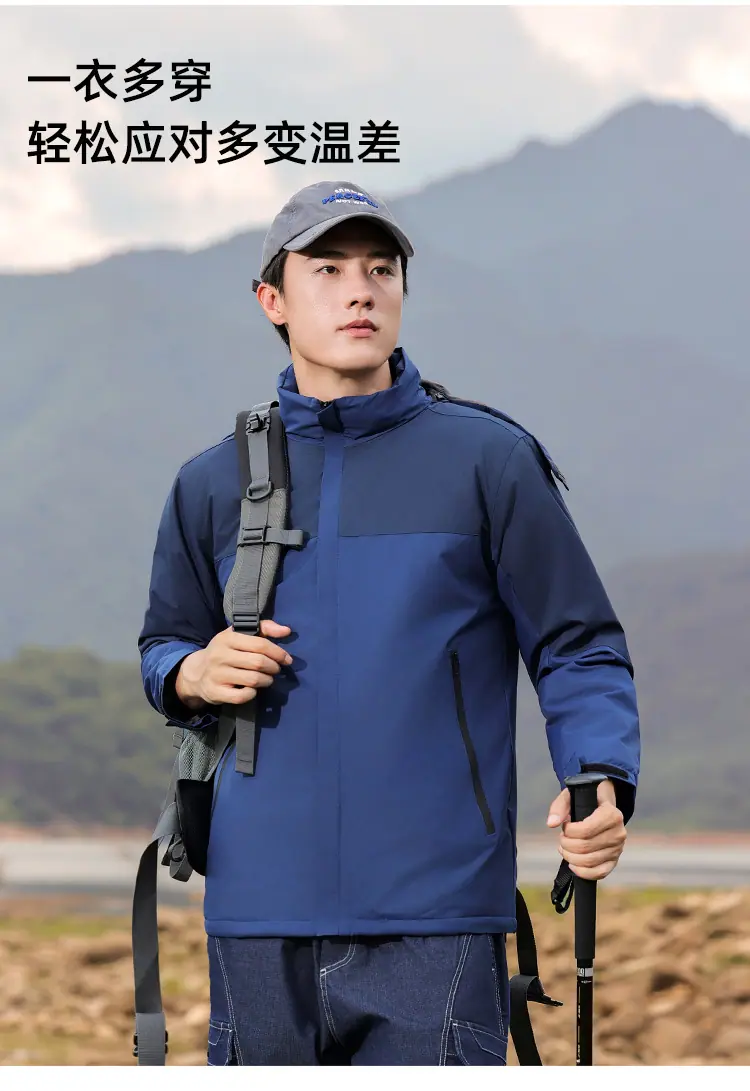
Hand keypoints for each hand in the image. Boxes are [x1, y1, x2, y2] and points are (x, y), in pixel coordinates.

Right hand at [175, 620, 292, 708]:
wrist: (196, 673)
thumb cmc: (224, 652)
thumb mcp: (238, 635)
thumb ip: (263, 628)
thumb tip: (286, 631)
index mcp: (227, 638)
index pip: (260, 644)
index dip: (278, 652)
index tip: (286, 659)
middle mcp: (220, 655)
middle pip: (258, 663)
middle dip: (273, 667)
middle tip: (276, 669)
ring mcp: (217, 675)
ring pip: (253, 680)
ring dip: (266, 680)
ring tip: (267, 679)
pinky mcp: (215, 693)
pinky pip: (242, 696)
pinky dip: (252, 694)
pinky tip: (253, 690)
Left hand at [546, 779, 625, 879]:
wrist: (601, 806)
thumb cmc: (585, 801)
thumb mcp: (571, 796)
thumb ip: (560, 807)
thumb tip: (551, 824)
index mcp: (612, 815)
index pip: (586, 830)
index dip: (569, 831)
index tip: (565, 825)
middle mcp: (618, 833)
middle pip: (585, 847)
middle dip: (566, 844)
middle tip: (562, 838)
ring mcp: (618, 849)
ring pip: (590, 861)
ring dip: (570, 857)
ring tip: (565, 848)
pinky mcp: (615, 860)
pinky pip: (600, 873)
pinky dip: (583, 872)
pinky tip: (572, 865)